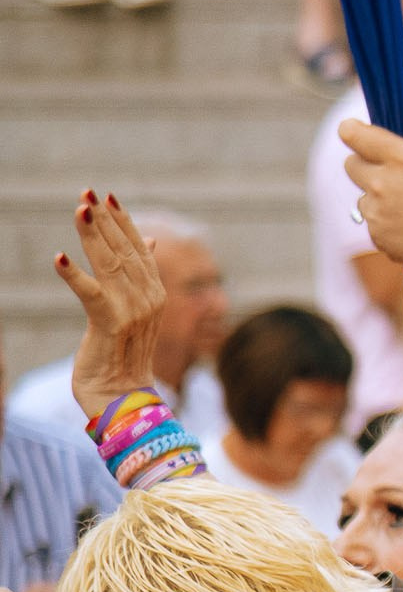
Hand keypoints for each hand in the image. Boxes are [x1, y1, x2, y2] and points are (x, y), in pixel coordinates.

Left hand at [54, 191, 167, 418]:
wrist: (124, 398)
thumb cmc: (123, 357)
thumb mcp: (135, 313)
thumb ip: (140, 278)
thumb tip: (147, 243)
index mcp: (155, 294)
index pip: (139, 250)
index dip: (123, 222)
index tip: (108, 197)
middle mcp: (149, 298)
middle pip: (125, 251)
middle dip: (106, 220)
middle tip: (89, 192)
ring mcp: (133, 311)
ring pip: (110, 265)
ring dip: (93, 236)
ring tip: (80, 210)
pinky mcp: (110, 325)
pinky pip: (90, 295)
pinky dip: (74, 277)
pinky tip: (58, 259)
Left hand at [342, 123, 402, 290]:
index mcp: (402, 159)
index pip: (355, 135)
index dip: (351, 129)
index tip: (353, 129)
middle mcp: (382, 183)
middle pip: (351, 164)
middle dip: (366, 163)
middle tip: (394, 172)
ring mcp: (376, 212)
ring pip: (364, 195)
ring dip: (380, 196)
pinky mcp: (376, 236)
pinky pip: (374, 221)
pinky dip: (389, 221)